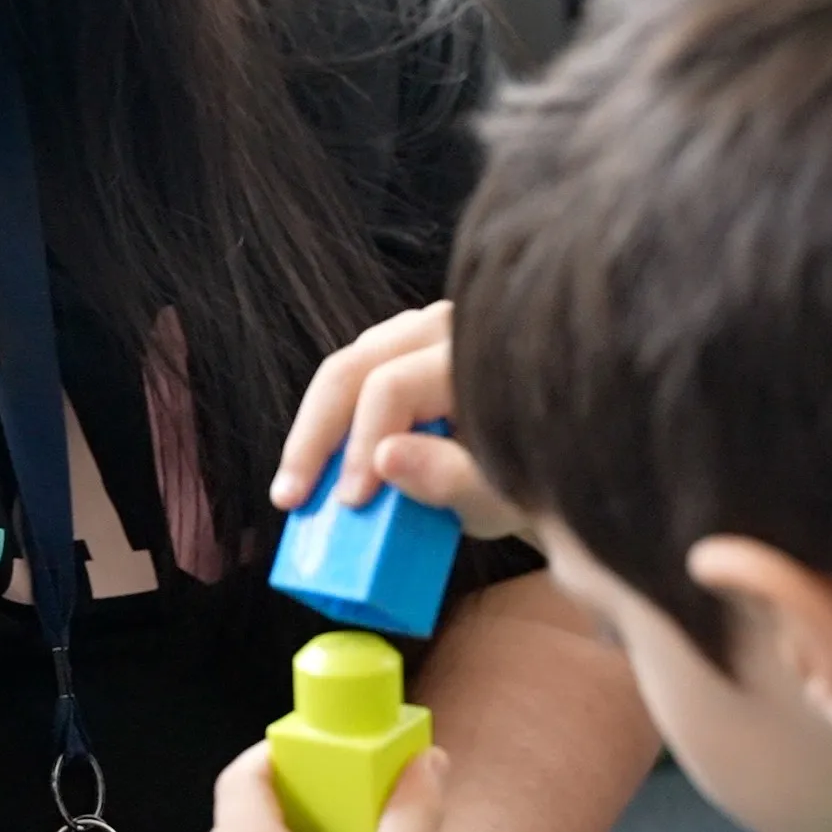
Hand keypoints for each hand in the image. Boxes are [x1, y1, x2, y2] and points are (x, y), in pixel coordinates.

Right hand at [273, 303, 530, 539]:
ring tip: (295, 488)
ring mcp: (418, 331)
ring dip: (312, 430)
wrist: (540, 459)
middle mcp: (443, 328)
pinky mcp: (398, 347)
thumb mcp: (499, 491)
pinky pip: (348, 377)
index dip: (361, 444)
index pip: (392, 386)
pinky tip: (315, 468)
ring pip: (343, 367)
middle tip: (291, 497)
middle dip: (315, 435)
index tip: (349, 503)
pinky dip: (325, 423)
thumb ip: (451, 478)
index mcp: (474, 356)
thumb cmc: (526, 478)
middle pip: (354, 366)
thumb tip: (385, 458)